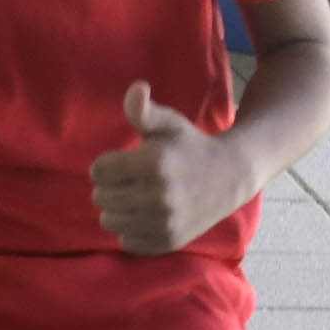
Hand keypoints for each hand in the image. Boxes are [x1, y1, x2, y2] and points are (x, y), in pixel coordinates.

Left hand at [89, 83, 254, 252]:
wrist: (231, 177)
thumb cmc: (192, 146)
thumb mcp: (169, 123)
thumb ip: (144, 110)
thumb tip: (136, 89)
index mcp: (153, 163)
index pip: (98, 171)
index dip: (107, 164)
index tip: (124, 162)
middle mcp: (158, 196)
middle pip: (100, 197)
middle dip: (111, 186)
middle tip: (131, 180)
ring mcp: (164, 222)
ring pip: (109, 221)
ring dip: (117, 209)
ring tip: (136, 197)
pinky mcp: (168, 241)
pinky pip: (127, 241)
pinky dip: (131, 230)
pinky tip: (147, 215)